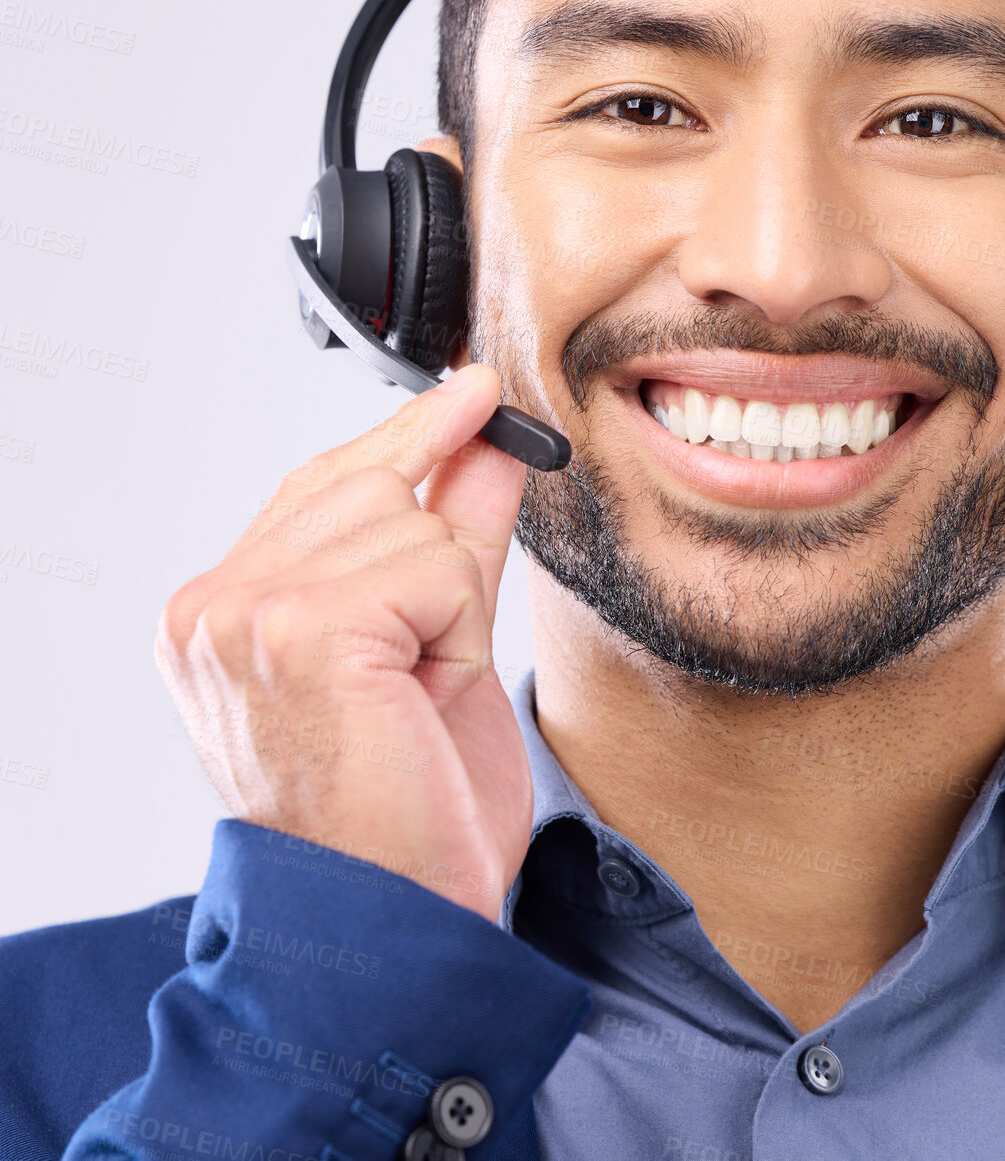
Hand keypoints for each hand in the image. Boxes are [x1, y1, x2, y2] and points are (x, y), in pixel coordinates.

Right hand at [155, 365, 531, 919]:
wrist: (398, 915)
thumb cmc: (411, 808)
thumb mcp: (439, 652)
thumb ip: (452, 541)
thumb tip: (488, 445)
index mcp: (222, 618)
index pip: (321, 486)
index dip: (405, 440)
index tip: (470, 392)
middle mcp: (211, 608)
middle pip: (368, 484)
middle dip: (437, 550)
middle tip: (436, 651)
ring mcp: (245, 612)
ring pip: (409, 520)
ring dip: (448, 607)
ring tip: (412, 696)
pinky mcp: (298, 626)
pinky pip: (432, 563)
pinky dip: (454, 626)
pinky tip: (415, 691)